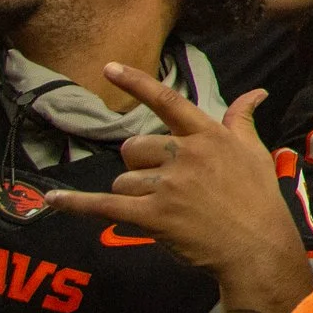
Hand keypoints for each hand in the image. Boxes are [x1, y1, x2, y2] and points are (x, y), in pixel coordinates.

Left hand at [47, 66, 307, 281]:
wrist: (257, 245)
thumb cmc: (258, 198)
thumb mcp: (254, 152)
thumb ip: (242, 120)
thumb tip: (256, 92)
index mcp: (208, 136)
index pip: (168, 102)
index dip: (137, 83)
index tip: (108, 67)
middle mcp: (185, 154)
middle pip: (134, 146)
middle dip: (139, 165)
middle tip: (162, 185)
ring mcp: (168, 185)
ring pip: (124, 179)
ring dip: (133, 194)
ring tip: (163, 209)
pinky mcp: (153, 215)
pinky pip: (104, 205)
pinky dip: (77, 203)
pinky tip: (53, 198)